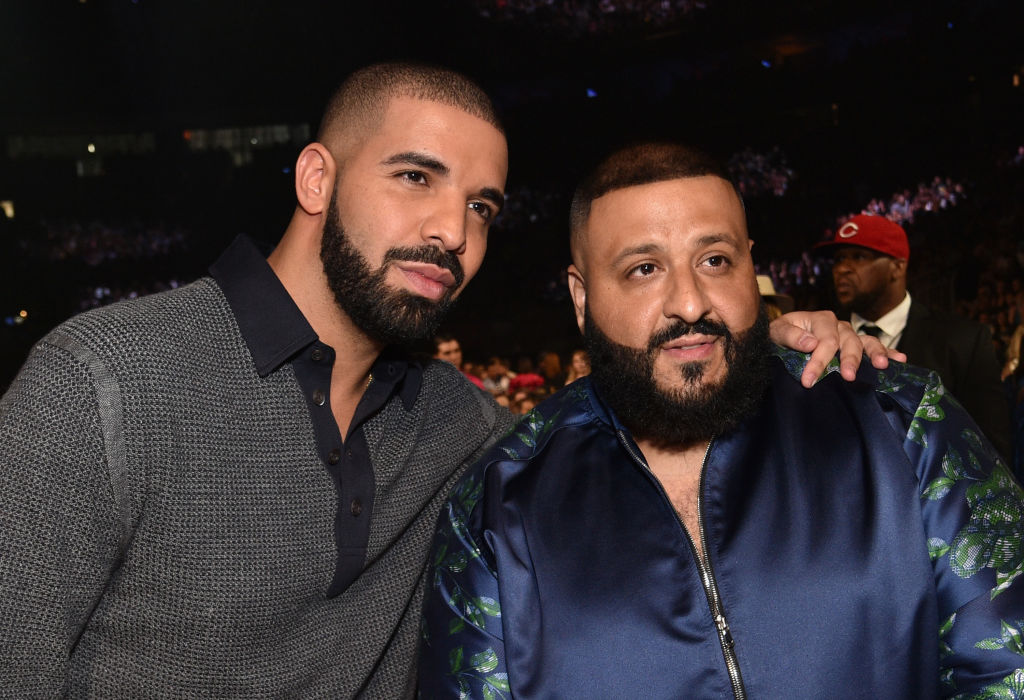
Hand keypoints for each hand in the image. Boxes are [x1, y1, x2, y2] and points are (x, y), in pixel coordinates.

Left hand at [769, 311, 906, 387]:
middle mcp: (839, 325)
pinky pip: (874, 347)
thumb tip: (810, 343)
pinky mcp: (855, 345)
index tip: (809, 381)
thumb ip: (791, 335)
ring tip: (881, 365)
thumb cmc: (778, 335)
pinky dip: (888, 352)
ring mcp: (849, 335)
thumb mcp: (776, 332)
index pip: (825, 341)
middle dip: (849, 360)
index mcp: (821, 319)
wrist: (780, 337)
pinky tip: (901, 359)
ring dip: (876, 353)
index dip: (819, 361)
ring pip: (866, 342)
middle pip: (849, 342)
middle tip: (848, 377)